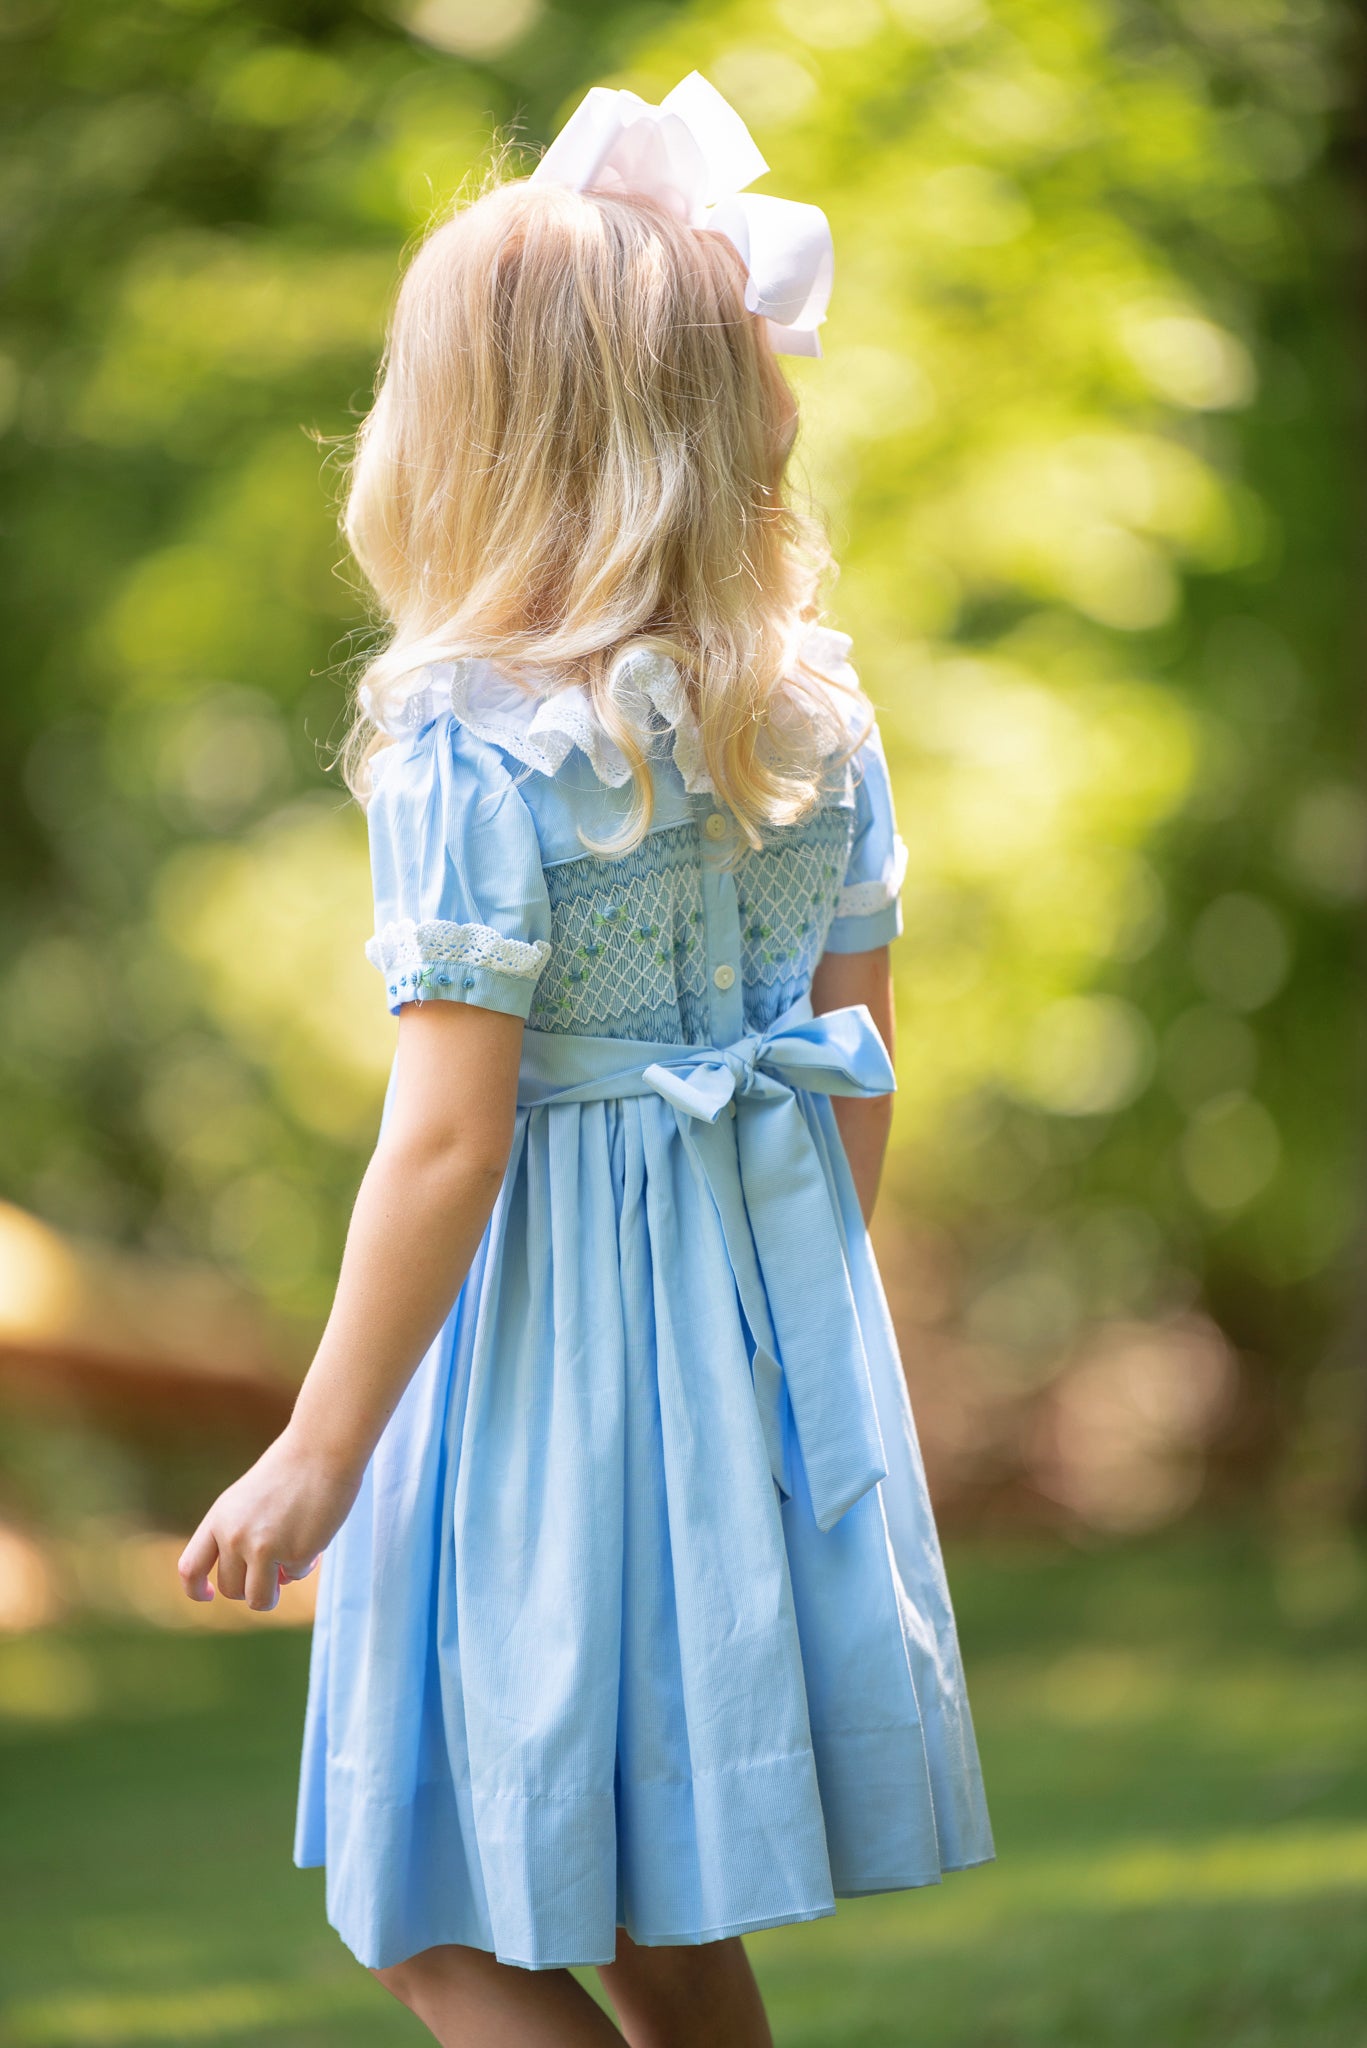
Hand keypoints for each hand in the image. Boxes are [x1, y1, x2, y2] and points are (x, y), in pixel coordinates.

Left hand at [178, 1429, 362, 1612]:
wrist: (321, 1449)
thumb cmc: (289, 1471)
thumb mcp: (247, 1500)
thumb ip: (238, 1535)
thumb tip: (256, 1580)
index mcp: (219, 1519)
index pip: (190, 1568)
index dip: (195, 1590)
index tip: (209, 1595)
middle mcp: (235, 1537)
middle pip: (230, 1589)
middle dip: (249, 1589)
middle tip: (270, 1576)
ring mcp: (264, 1548)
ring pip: (259, 1599)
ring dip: (273, 1594)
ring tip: (287, 1574)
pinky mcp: (295, 1554)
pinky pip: (296, 1576)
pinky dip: (305, 1564)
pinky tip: (315, 1537)